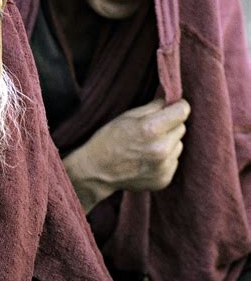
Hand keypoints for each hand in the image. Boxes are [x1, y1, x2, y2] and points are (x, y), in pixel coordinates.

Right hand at [63, 98, 190, 211]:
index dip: (178, 106)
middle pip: (181, 128)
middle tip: (152, 130)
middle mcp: (161, 149)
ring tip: (147, 147)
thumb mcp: (127, 116)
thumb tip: (170, 101)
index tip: (173, 107)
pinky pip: (174, 161)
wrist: (96, 171)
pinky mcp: (164, 179)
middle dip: (170, 125)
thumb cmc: (108, 139)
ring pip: (179, 145)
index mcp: (151, 129)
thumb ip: (153, 107)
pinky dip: (164, 159)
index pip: (183, 111)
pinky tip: (146, 160)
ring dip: (168, 143)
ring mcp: (164, 167)